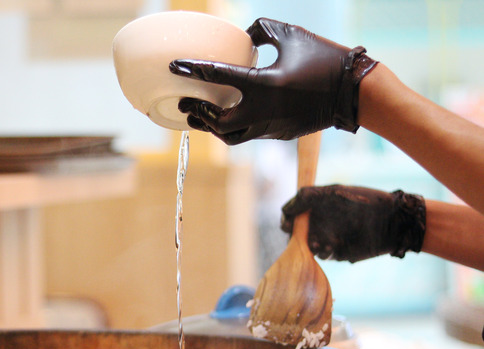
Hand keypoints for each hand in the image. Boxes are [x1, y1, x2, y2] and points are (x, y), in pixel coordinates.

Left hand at [168, 18, 377, 144]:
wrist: (354, 93)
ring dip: (211, 127)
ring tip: (199, 116)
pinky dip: (232, 127)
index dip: (193, 70)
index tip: (175, 66)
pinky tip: (227, 117)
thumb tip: (243, 37)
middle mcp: (263, 110)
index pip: (217, 76)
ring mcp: (270, 126)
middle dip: (197, 114)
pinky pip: (248, 134)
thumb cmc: (325, 58)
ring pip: (230, 136)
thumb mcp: (291, 36)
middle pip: (217, 122)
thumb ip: (261, 31)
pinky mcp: (278, 134)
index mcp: (263, 84)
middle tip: (185, 103)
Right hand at [280, 185, 425, 262]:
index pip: (292, 212)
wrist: (393, 222)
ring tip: (319, 244)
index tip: (288, 224)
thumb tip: (285, 209)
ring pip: (306, 245)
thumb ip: (309, 197)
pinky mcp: (336, 252)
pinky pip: (321, 255)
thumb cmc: (366, 201)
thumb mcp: (336, 192)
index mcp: (317, 205)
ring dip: (308, 245)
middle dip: (296, 235)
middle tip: (301, 237)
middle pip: (296, 231)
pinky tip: (331, 248)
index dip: (287, 218)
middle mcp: (319, 221)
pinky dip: (321, 253)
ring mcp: (326, 237)